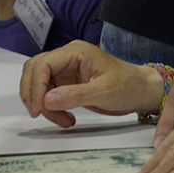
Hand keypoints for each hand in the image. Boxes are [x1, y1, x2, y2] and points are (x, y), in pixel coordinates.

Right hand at [19, 40, 163, 128]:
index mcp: (76, 52)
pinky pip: (49, 95)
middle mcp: (67, 58)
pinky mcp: (67, 83)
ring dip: (43, 104)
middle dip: (33, 93)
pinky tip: (66, 118)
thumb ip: (74, 95)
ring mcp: (66, 71)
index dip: (35, 85)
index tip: (37, 106)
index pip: (43, 63)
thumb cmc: (128, 85)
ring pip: (39, 84)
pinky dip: (52, 108)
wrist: (140, 92)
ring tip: (63, 120)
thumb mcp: (103, 91)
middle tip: (38, 113)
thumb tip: (47, 100)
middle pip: (35, 70)